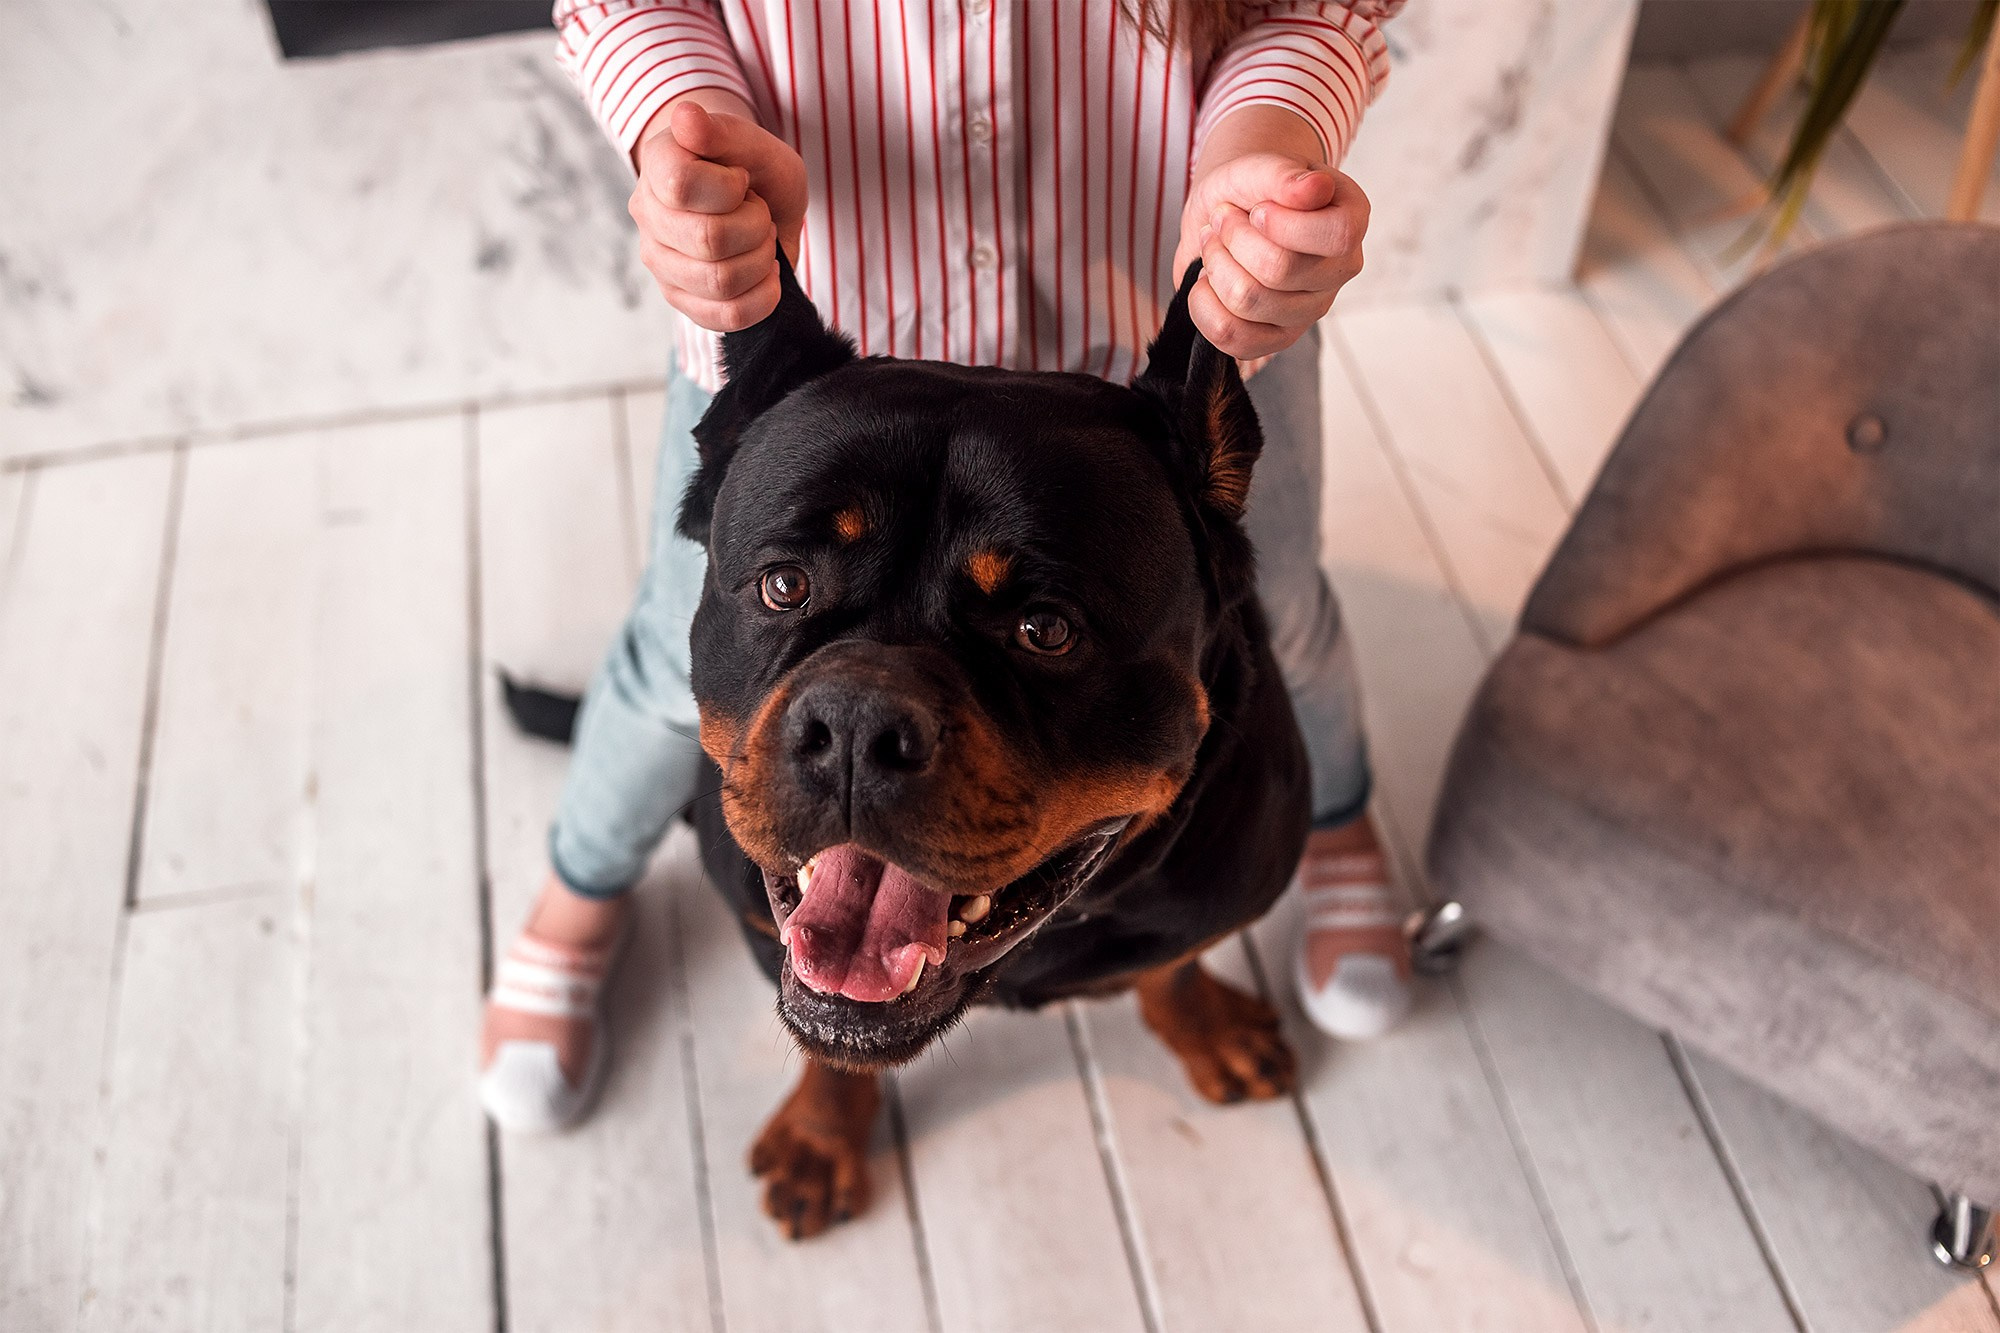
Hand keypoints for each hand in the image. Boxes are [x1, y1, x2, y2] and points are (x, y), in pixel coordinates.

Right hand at [630, 97, 808, 330]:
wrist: (761, 204)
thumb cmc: (755, 170)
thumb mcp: (755, 143)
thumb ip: (724, 131)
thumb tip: (686, 116)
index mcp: (657, 165)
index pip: (682, 184)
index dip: (730, 188)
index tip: (742, 181)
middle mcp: (648, 216)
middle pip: (708, 240)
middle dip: (756, 227)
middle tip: (760, 214)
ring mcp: (660, 263)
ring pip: (720, 282)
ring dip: (761, 261)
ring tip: (761, 241)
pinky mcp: (682, 300)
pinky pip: (728, 317)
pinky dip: (763, 298)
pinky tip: (766, 275)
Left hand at [1173, 110, 1369, 358]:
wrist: (1224, 212)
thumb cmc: (1250, 188)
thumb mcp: (1260, 167)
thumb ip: (1284, 175)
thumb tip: (1316, 189)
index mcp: (1351, 221)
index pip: (1335, 237)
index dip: (1282, 224)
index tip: (1257, 209)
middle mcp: (1339, 271)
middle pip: (1280, 270)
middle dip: (1234, 238)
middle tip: (1222, 220)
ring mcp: (1309, 311)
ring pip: (1249, 302)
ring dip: (1215, 265)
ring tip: (1214, 245)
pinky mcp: (1276, 339)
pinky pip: (1234, 339)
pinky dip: (1204, 306)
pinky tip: (1206, 282)